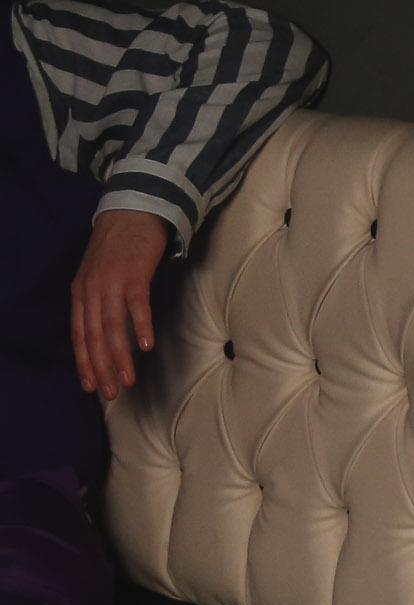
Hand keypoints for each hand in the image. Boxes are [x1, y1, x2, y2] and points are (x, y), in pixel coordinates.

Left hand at [71, 210, 168, 395]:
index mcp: (81, 293)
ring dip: (119, 355)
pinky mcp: (134, 272)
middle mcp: (91, 289)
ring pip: (111, 325)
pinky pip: (136, 305)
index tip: (91, 387)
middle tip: (110, 392)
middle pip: (93, 335)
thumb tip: (104, 336)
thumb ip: (98, 303)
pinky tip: (145, 346)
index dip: (84, 362)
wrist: (131, 212)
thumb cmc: (118, 249)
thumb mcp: (98, 277)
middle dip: (100, 367)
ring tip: (128, 379)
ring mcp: (111, 280)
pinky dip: (140, 326)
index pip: (79, 334)